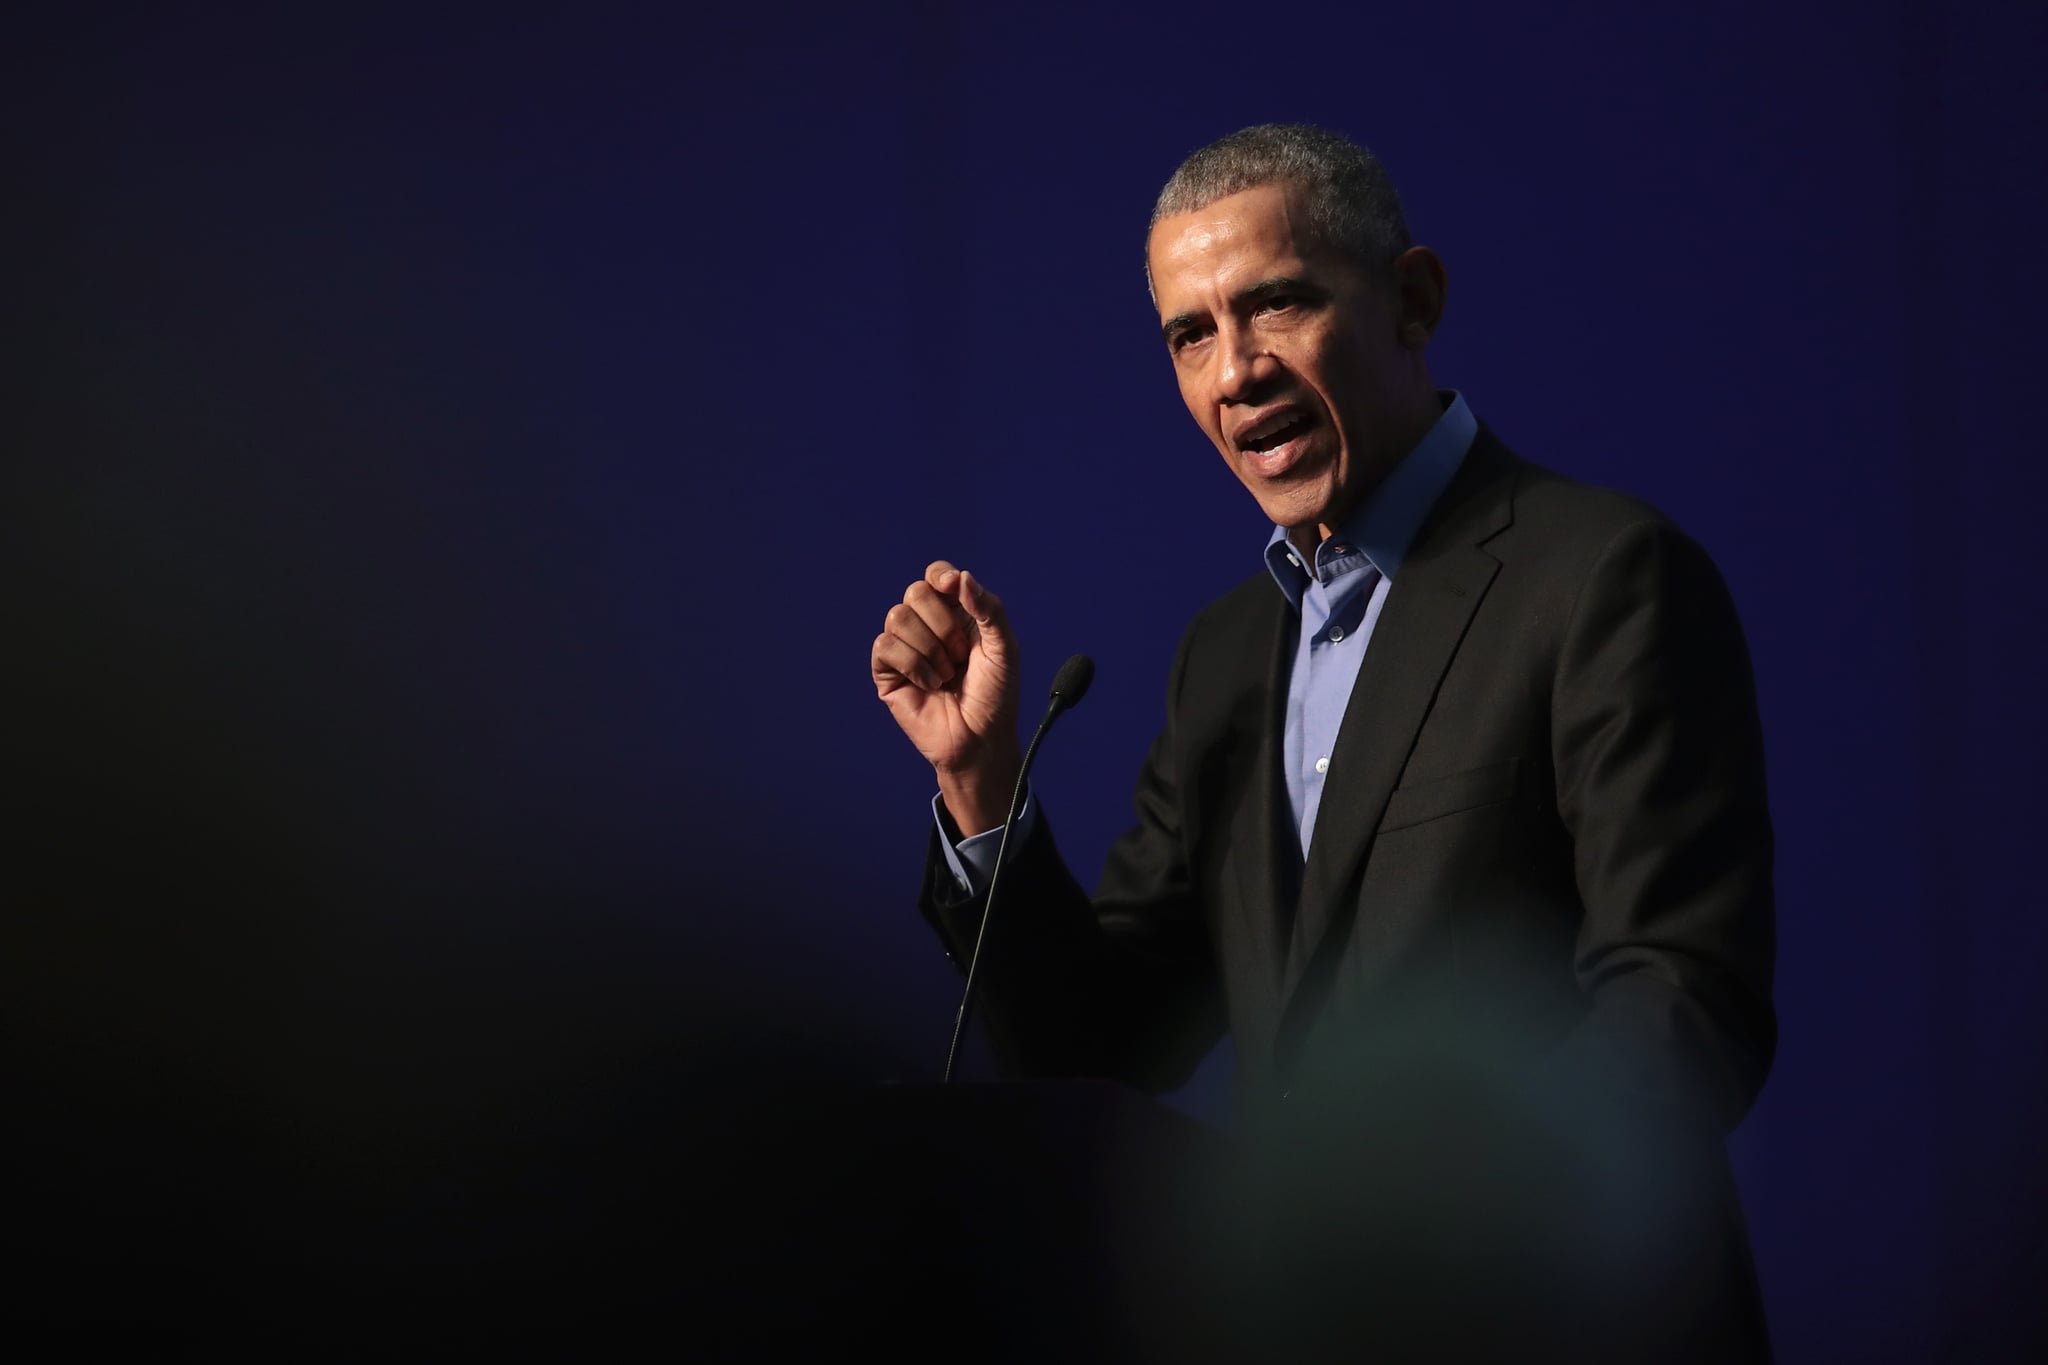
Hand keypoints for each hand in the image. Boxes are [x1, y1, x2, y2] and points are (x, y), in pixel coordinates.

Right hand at [871, 561, 1021, 835]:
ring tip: (947, 674)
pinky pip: (885, 646)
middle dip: (943, 624)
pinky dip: (914, 665)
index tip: (952, 588)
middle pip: (915, 592)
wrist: (980, 739)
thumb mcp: (1004, 648)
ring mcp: (905, 647)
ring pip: (898, 617)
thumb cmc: (995, 696)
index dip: (940, 576)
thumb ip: (989, 609)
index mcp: (956, 613)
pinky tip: (930, 685)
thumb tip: (961, 577)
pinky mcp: (887, 671)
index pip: (936, 576)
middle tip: (960, 654)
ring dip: (930, 649)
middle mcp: (927, 626)